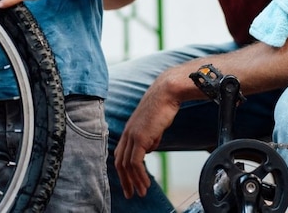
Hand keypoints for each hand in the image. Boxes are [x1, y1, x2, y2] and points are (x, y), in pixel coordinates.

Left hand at [113, 74, 181, 197]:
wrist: (167, 93)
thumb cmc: (163, 106)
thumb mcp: (154, 126)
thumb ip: (150, 138)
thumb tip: (150, 149)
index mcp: (129, 130)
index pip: (120, 154)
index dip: (123, 170)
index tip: (129, 182)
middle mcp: (127, 134)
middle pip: (120, 162)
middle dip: (125, 180)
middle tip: (130, 194)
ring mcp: (132, 135)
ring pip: (127, 165)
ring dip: (134, 181)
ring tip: (142, 192)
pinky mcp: (140, 137)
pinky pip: (136, 162)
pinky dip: (140, 175)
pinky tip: (145, 183)